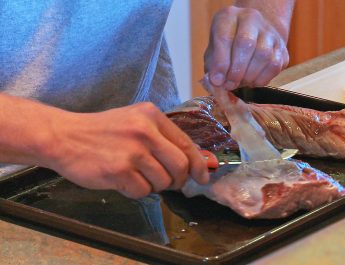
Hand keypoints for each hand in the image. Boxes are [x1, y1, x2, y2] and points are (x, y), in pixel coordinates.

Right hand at [43, 103, 208, 198]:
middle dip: (179, 180)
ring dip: (154, 186)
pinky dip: (136, 191)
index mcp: (152, 115)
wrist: (63, 136)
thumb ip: (163, 139)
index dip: (198, 164)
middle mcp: (145, 131)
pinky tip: (123, 181)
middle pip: (180, 166)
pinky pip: (142, 191)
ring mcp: (132, 151)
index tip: (203, 177)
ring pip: (163, 181)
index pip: (186, 144)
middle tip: (170, 183)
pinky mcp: (119, 170)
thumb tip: (195, 163)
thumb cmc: (101, 131)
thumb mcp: (135, 122)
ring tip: (137, 176)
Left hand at [204, 6, 289, 89]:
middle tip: (230, 84)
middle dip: (237, 70)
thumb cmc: (228, 46)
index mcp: (229, 16)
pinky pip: (275, 65)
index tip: (217, 80)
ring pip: (264, 54)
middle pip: (246, 43)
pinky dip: (262, 79)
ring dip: (250, 76)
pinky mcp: (281, 47)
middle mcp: (251, 18)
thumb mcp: (213, 51)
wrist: (253, 35)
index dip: (221, 63)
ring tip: (241, 83)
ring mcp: (270, 32)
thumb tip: (217, 82)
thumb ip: (213, 66)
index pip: (225, 37)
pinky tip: (252, 81)